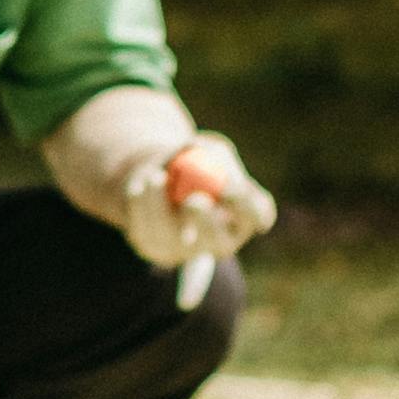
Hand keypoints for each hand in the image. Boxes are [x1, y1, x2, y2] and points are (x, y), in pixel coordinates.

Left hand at [127, 131, 277, 263]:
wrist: (158, 173)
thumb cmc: (193, 160)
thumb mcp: (206, 148)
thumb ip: (210, 151)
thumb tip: (202, 152)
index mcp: (244, 214)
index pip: (258, 217)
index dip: (247, 207)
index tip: (228, 188)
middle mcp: (222, 240)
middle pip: (221, 241)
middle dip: (207, 222)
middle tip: (194, 200)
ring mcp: (187, 250)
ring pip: (175, 236)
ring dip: (160, 200)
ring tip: (155, 176)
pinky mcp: (155, 247)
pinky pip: (144, 227)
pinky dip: (140, 199)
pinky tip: (141, 187)